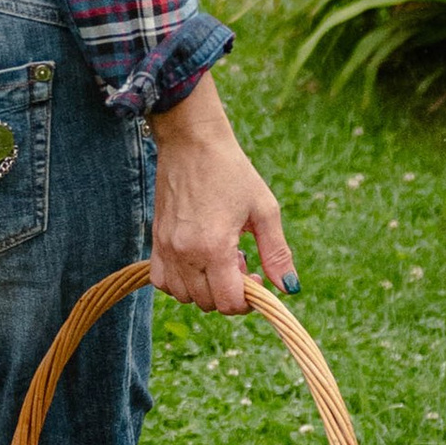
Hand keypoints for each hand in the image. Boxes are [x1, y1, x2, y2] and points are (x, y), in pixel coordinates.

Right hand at [147, 73, 294, 313]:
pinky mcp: (156, 239)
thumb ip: (276, 252)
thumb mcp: (264, 210)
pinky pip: (162, 281)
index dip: (249, 298)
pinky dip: (180, 282)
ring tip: (218, 258)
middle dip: (229, 291)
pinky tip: (196, 261)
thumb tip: (289, 287)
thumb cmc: (232, 171)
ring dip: (205, 288)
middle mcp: (185, 252)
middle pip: (208, 303)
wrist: (193, 141)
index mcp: (214, 247)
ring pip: (185, 296)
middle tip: (239, 259)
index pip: (229, 302)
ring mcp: (166, 247)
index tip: (256, 273)